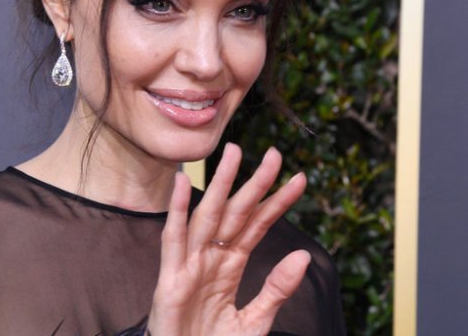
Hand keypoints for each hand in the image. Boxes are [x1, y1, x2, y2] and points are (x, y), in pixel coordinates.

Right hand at [147, 143, 309, 335]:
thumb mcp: (254, 321)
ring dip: (221, 185)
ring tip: (234, 154)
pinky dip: (176, 211)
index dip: (277, 202)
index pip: (257, 226)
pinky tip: (182, 184)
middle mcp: (210, 258)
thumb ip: (276, 289)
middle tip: (274, 154)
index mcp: (229, 266)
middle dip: (255, 183)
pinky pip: (174, 240)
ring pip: (208, 217)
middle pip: (235, 213)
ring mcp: (189, 265)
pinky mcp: (170, 279)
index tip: (299, 179)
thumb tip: (303, 255)